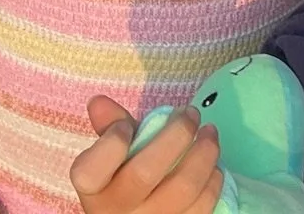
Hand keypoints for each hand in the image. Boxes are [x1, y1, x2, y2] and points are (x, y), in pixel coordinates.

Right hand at [73, 98, 223, 213]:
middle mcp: (116, 212)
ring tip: (209, 132)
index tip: (126, 126)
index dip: (111, 142)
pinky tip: (212, 165)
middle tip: (190, 114)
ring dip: (204, 153)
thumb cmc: (123, 181)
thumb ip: (108, 128)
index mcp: (93, 191)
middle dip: (176, 134)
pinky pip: (202, 206)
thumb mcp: (112, 157)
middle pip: (145, 172)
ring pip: (182, 188)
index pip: (90, 170)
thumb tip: (99, 102)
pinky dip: (212, 180)